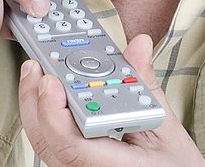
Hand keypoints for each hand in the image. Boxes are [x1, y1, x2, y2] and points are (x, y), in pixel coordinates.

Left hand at [18, 34, 204, 166]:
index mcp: (111, 166)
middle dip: (35, 99)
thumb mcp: (169, 131)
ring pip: (46, 144)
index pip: (69, 143)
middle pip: (47, 140)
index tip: (51, 80)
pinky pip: (55, 145)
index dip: (53, 111)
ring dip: (38, 107)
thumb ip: (147, 87)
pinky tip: (53, 96)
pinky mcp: (78, 166)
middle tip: (38, 64)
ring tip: (40, 73)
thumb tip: (137, 49)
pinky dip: (50, 118)